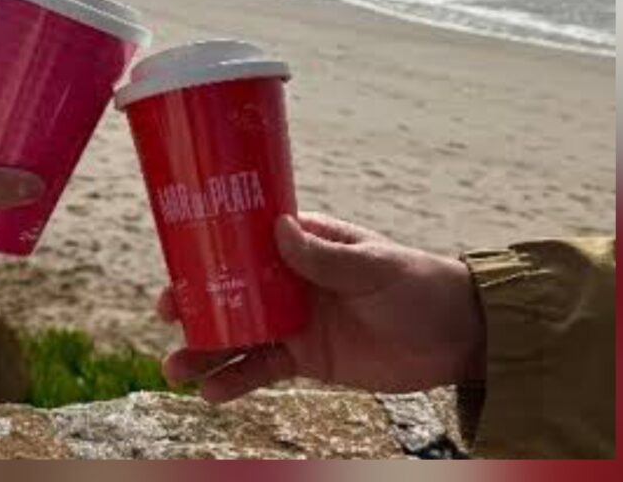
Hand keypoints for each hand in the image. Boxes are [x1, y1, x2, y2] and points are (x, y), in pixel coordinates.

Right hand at [158, 212, 485, 402]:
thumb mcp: (375, 267)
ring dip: (206, 348)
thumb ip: (326, 258)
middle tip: (166, 314)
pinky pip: (262, 369)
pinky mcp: (307, 359)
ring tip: (175, 368)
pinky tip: (210, 393)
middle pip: (233, 289)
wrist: (456, 338)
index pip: (251, 238)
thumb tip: (279, 230)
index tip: (177, 256)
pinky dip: (235, 380)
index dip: (213, 246)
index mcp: (310, 244)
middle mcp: (295, 281)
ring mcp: (297, 321)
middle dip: (196, 302)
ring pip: (240, 334)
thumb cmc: (420, 286)